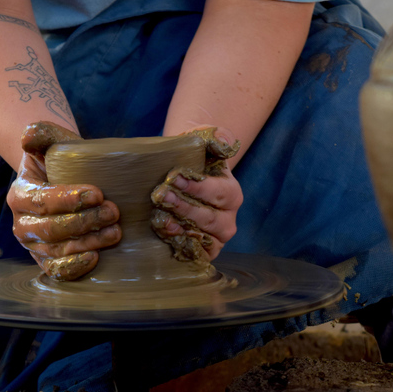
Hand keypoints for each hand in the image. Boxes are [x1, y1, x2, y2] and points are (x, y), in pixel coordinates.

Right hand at [6, 121, 121, 279]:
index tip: (98, 193)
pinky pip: (56, 270)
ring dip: (88, 243)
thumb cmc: (61, 161)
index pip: (41, 200)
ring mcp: (34, 246)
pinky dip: (74, 268)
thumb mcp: (52, 141)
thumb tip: (28, 136)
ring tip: (115, 232)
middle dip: (84, 222)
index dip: (68, 199)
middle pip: (51, 229)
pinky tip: (96, 258)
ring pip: (57, 250)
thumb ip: (41, 133)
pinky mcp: (48, 261)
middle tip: (114, 212)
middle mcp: (22, 224)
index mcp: (19, 195)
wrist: (65, 181)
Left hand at [151, 126, 241, 261]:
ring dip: (180, 229)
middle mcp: (227, 220)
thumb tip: (224, 141)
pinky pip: (194, 253)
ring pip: (202, 239)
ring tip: (160, 218)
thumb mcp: (205, 141)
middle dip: (184, 208)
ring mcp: (215, 239)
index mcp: (232, 195)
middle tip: (161, 195)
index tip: (174, 177)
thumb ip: (216, 137)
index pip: (219, 193)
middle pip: (209, 219)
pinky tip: (164, 234)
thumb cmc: (194, 159)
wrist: (181, 177)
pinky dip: (180, 245)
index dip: (198, 187)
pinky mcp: (201, 252)